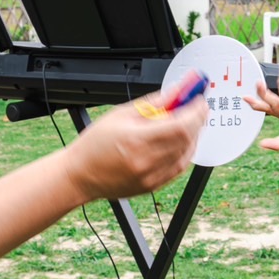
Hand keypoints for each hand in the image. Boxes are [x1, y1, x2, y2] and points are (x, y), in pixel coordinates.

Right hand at [63, 94, 206, 202]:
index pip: (181, 125)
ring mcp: (151, 177)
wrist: (80, 174)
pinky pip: (179, 167)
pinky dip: (185, 152)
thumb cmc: (95, 144)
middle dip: (197, 120)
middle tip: (196, 107)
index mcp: (137, 140)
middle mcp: (146, 161)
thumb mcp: (121, 114)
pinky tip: (180, 141)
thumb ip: (153, 103)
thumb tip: (177, 92)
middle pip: (187, 138)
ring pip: (187, 154)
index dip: (195, 111)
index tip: (198, 99)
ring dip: (193, 135)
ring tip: (185, 122)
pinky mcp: (153, 186)